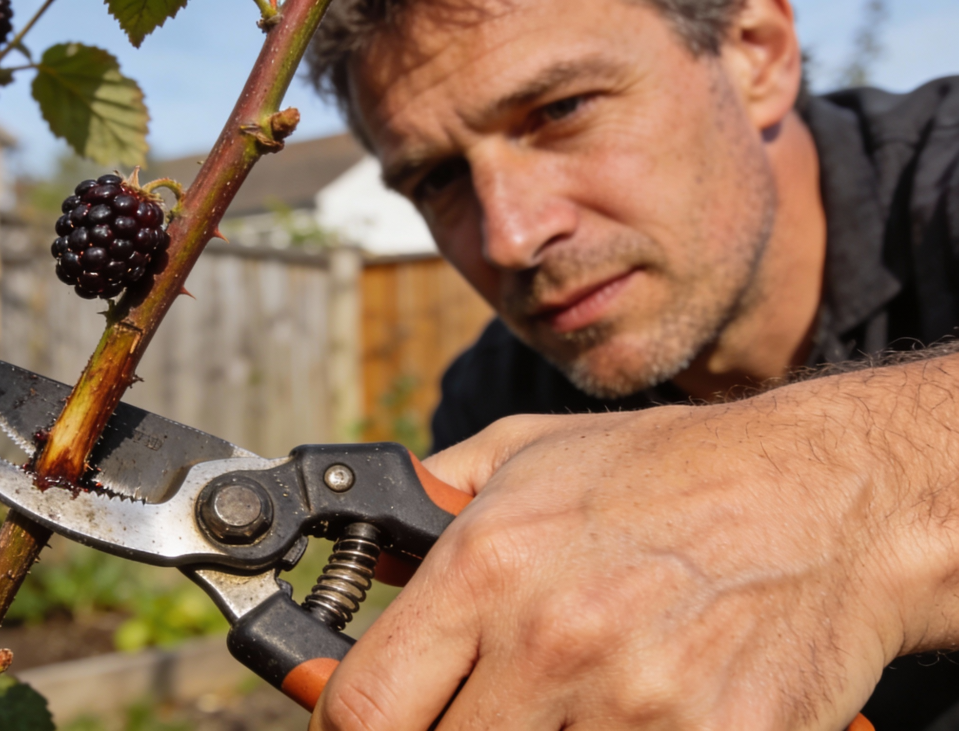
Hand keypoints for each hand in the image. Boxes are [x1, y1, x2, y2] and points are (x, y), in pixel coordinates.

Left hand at [310, 372, 956, 729]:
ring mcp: (636, 704)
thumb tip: (358, 561)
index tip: (373, 719)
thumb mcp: (527, 454)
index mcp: (487, 566)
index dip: (352, 725)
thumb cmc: (670, 473)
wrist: (825, 496)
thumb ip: (425, 508)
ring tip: (579, 696)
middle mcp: (552, 640)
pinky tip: (644, 708)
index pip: (362, 707)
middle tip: (489, 703)